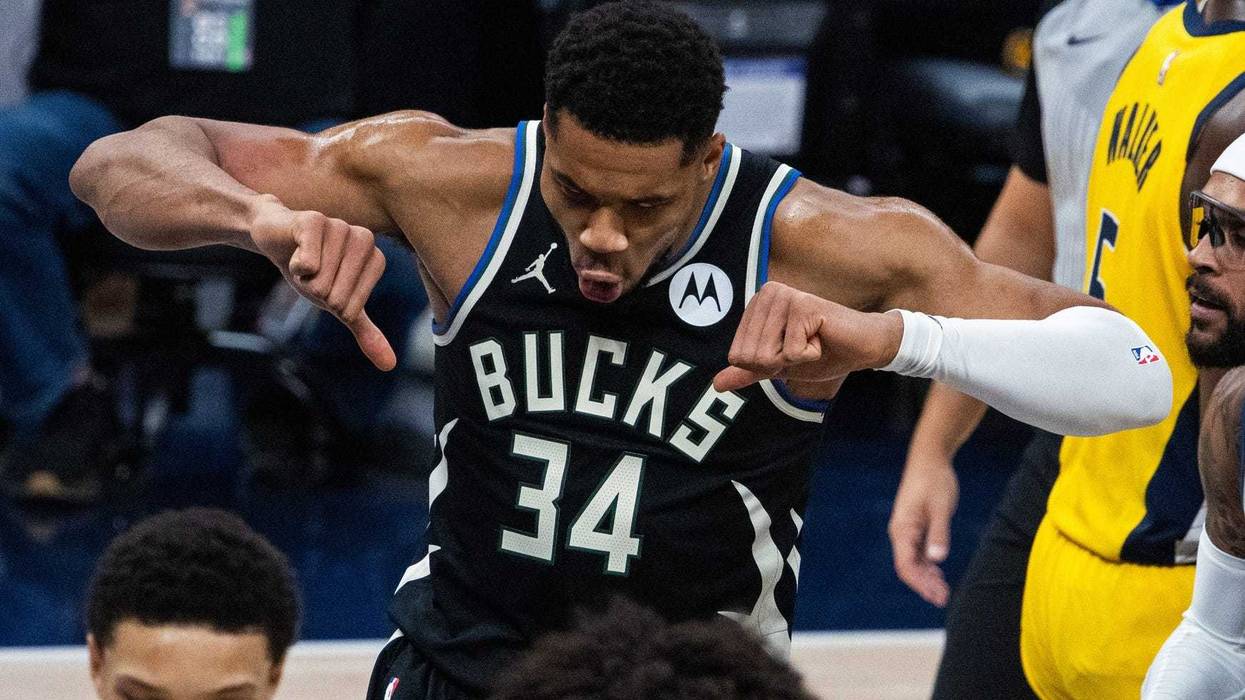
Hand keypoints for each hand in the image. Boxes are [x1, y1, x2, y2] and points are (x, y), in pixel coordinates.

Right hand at [249, 195, 395, 370]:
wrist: (277, 238)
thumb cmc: (312, 270)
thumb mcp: (338, 305)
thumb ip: (365, 330)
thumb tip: (389, 365)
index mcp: (375, 258)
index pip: (352, 307)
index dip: (330, 303)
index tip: (325, 283)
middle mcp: (363, 239)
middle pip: (337, 296)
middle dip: (316, 291)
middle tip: (311, 271)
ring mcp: (340, 227)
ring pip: (321, 281)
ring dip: (303, 278)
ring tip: (303, 260)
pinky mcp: (315, 220)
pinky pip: (309, 261)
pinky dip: (296, 265)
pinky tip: (295, 253)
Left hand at [712, 281, 901, 391]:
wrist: (861, 348)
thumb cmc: (821, 353)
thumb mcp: (778, 365)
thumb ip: (748, 371)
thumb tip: (716, 385)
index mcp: (756, 304)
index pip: (737, 355)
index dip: (766, 364)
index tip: (790, 350)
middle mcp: (766, 294)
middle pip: (750, 356)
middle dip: (780, 362)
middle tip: (803, 347)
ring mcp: (785, 297)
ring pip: (767, 354)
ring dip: (794, 359)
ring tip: (812, 342)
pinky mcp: (803, 306)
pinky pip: (791, 352)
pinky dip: (809, 355)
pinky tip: (822, 339)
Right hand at [888, 452, 958, 606]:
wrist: (929, 460)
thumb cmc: (934, 481)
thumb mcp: (941, 508)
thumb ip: (939, 534)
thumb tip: (937, 559)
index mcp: (903, 529)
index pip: (905, 564)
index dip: (919, 583)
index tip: (934, 595)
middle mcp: (901, 533)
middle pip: (909, 566)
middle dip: (924, 585)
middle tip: (942, 599)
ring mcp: (908, 530)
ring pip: (914, 561)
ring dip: (927, 578)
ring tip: (943, 592)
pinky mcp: (917, 527)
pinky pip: (919, 552)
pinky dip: (929, 566)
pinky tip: (939, 575)